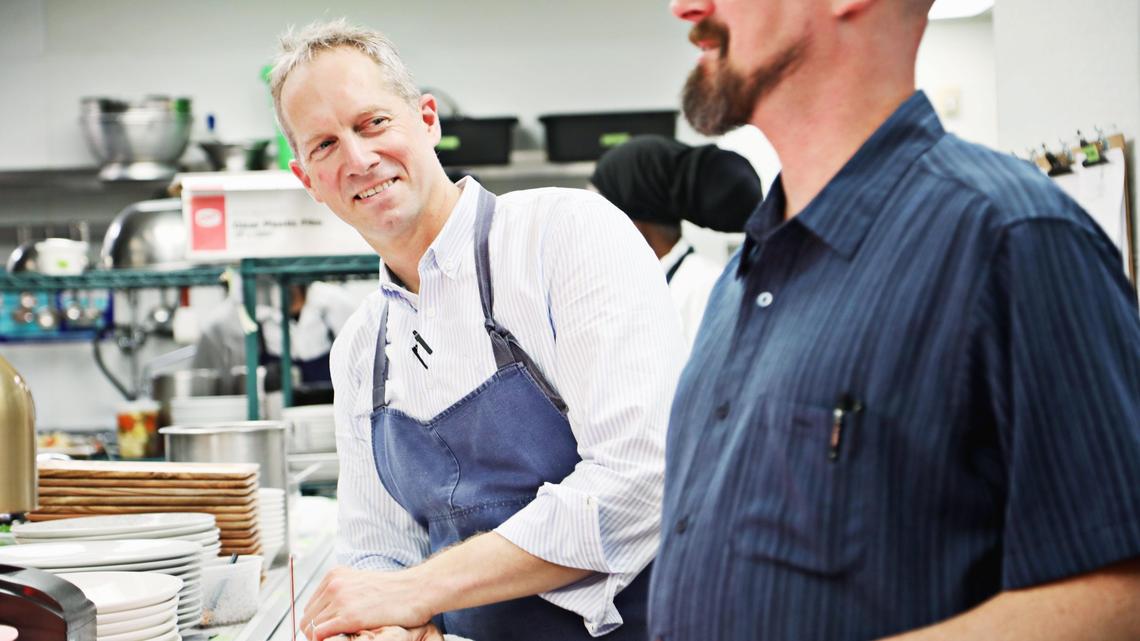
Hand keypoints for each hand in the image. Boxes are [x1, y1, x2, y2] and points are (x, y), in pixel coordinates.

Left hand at [301, 566, 432, 640]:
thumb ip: (343, 594)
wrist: (417, 589)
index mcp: (335, 575)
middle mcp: (334, 585)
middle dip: (316, 632)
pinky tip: (341, 639)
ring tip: (340, 638)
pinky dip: (327, 640)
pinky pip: (321, 634)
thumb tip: (328, 615)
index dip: (317, 622)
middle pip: (308, 618)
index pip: (310, 606)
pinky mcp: (349, 616)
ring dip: (322, 638)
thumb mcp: (362, 583)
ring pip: (311, 628)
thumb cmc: (396, 590)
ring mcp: (340, 600)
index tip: (328, 632)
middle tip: (333, 639)